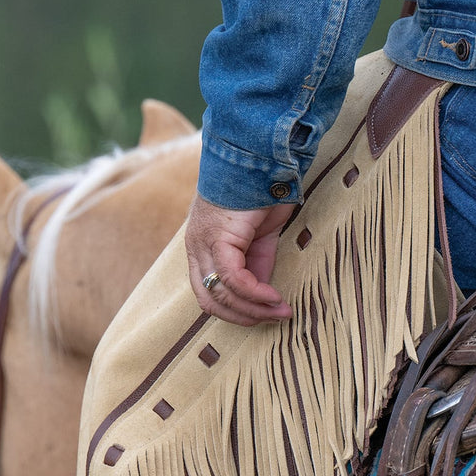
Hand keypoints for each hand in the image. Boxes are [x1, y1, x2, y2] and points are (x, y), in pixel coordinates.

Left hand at [185, 193, 295, 325]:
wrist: (261, 157)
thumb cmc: (262, 192)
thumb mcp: (259, 238)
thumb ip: (256, 266)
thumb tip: (262, 295)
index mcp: (201, 247)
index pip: (209, 294)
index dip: (237, 312)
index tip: (267, 314)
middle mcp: (195, 247)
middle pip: (209, 301)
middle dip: (243, 317)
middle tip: (273, 317)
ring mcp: (201, 242)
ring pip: (221, 294)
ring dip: (254, 309)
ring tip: (280, 309)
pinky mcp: (216, 237)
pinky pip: (233, 279)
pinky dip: (255, 293)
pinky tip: (274, 297)